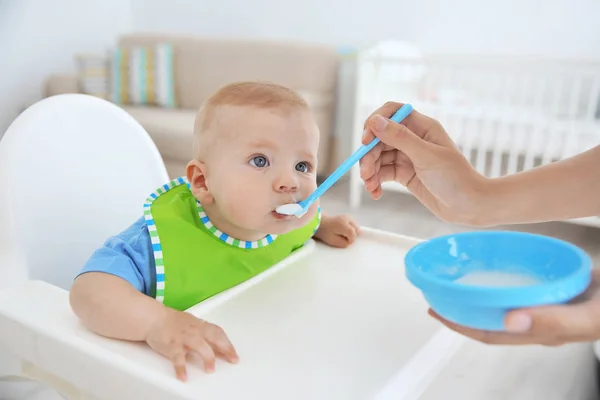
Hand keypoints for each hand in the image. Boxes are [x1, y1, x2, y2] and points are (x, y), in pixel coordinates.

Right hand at [145, 307, 238, 380]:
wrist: (153, 318)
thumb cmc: (172, 322)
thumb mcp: (192, 324)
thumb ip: (204, 334)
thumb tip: (217, 346)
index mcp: (200, 325)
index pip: (218, 333)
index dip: (228, 343)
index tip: (234, 353)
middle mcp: (194, 330)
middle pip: (214, 337)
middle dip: (226, 348)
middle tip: (232, 359)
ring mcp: (183, 337)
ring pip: (199, 345)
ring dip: (207, 358)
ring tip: (211, 369)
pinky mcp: (171, 345)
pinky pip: (178, 357)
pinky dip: (181, 368)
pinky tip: (184, 376)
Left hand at [314, 214, 359, 247]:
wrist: (320, 223)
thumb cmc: (325, 233)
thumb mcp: (333, 241)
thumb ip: (343, 243)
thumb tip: (350, 242)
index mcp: (342, 224)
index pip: (353, 234)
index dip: (350, 240)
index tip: (345, 242)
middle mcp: (347, 219)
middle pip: (357, 229)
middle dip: (352, 236)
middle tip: (343, 238)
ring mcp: (348, 217)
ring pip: (356, 227)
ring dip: (352, 232)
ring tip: (343, 234)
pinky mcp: (348, 217)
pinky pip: (354, 225)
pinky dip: (351, 229)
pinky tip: (344, 231)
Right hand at [360, 102, 488, 225]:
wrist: (469, 207)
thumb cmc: (455, 178)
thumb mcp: (426, 156)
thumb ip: (400, 138)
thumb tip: (375, 121)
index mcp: (421, 127)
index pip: (391, 113)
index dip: (374, 123)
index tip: (365, 140)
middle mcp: (413, 139)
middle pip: (379, 138)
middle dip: (369, 155)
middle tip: (365, 174)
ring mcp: (407, 156)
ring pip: (378, 157)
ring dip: (369, 171)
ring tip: (370, 187)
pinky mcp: (404, 174)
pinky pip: (382, 173)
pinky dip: (375, 182)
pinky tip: (375, 193)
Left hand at [429, 268, 599, 345]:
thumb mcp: (587, 316)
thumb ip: (552, 320)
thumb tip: (509, 322)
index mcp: (540, 332)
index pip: (488, 333)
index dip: (458, 325)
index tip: (434, 310)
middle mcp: (537, 322)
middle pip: (489, 321)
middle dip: (460, 311)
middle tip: (436, 294)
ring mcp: (544, 307)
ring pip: (501, 305)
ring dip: (476, 297)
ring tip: (457, 283)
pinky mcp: (551, 292)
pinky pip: (518, 290)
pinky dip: (500, 282)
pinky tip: (494, 269)